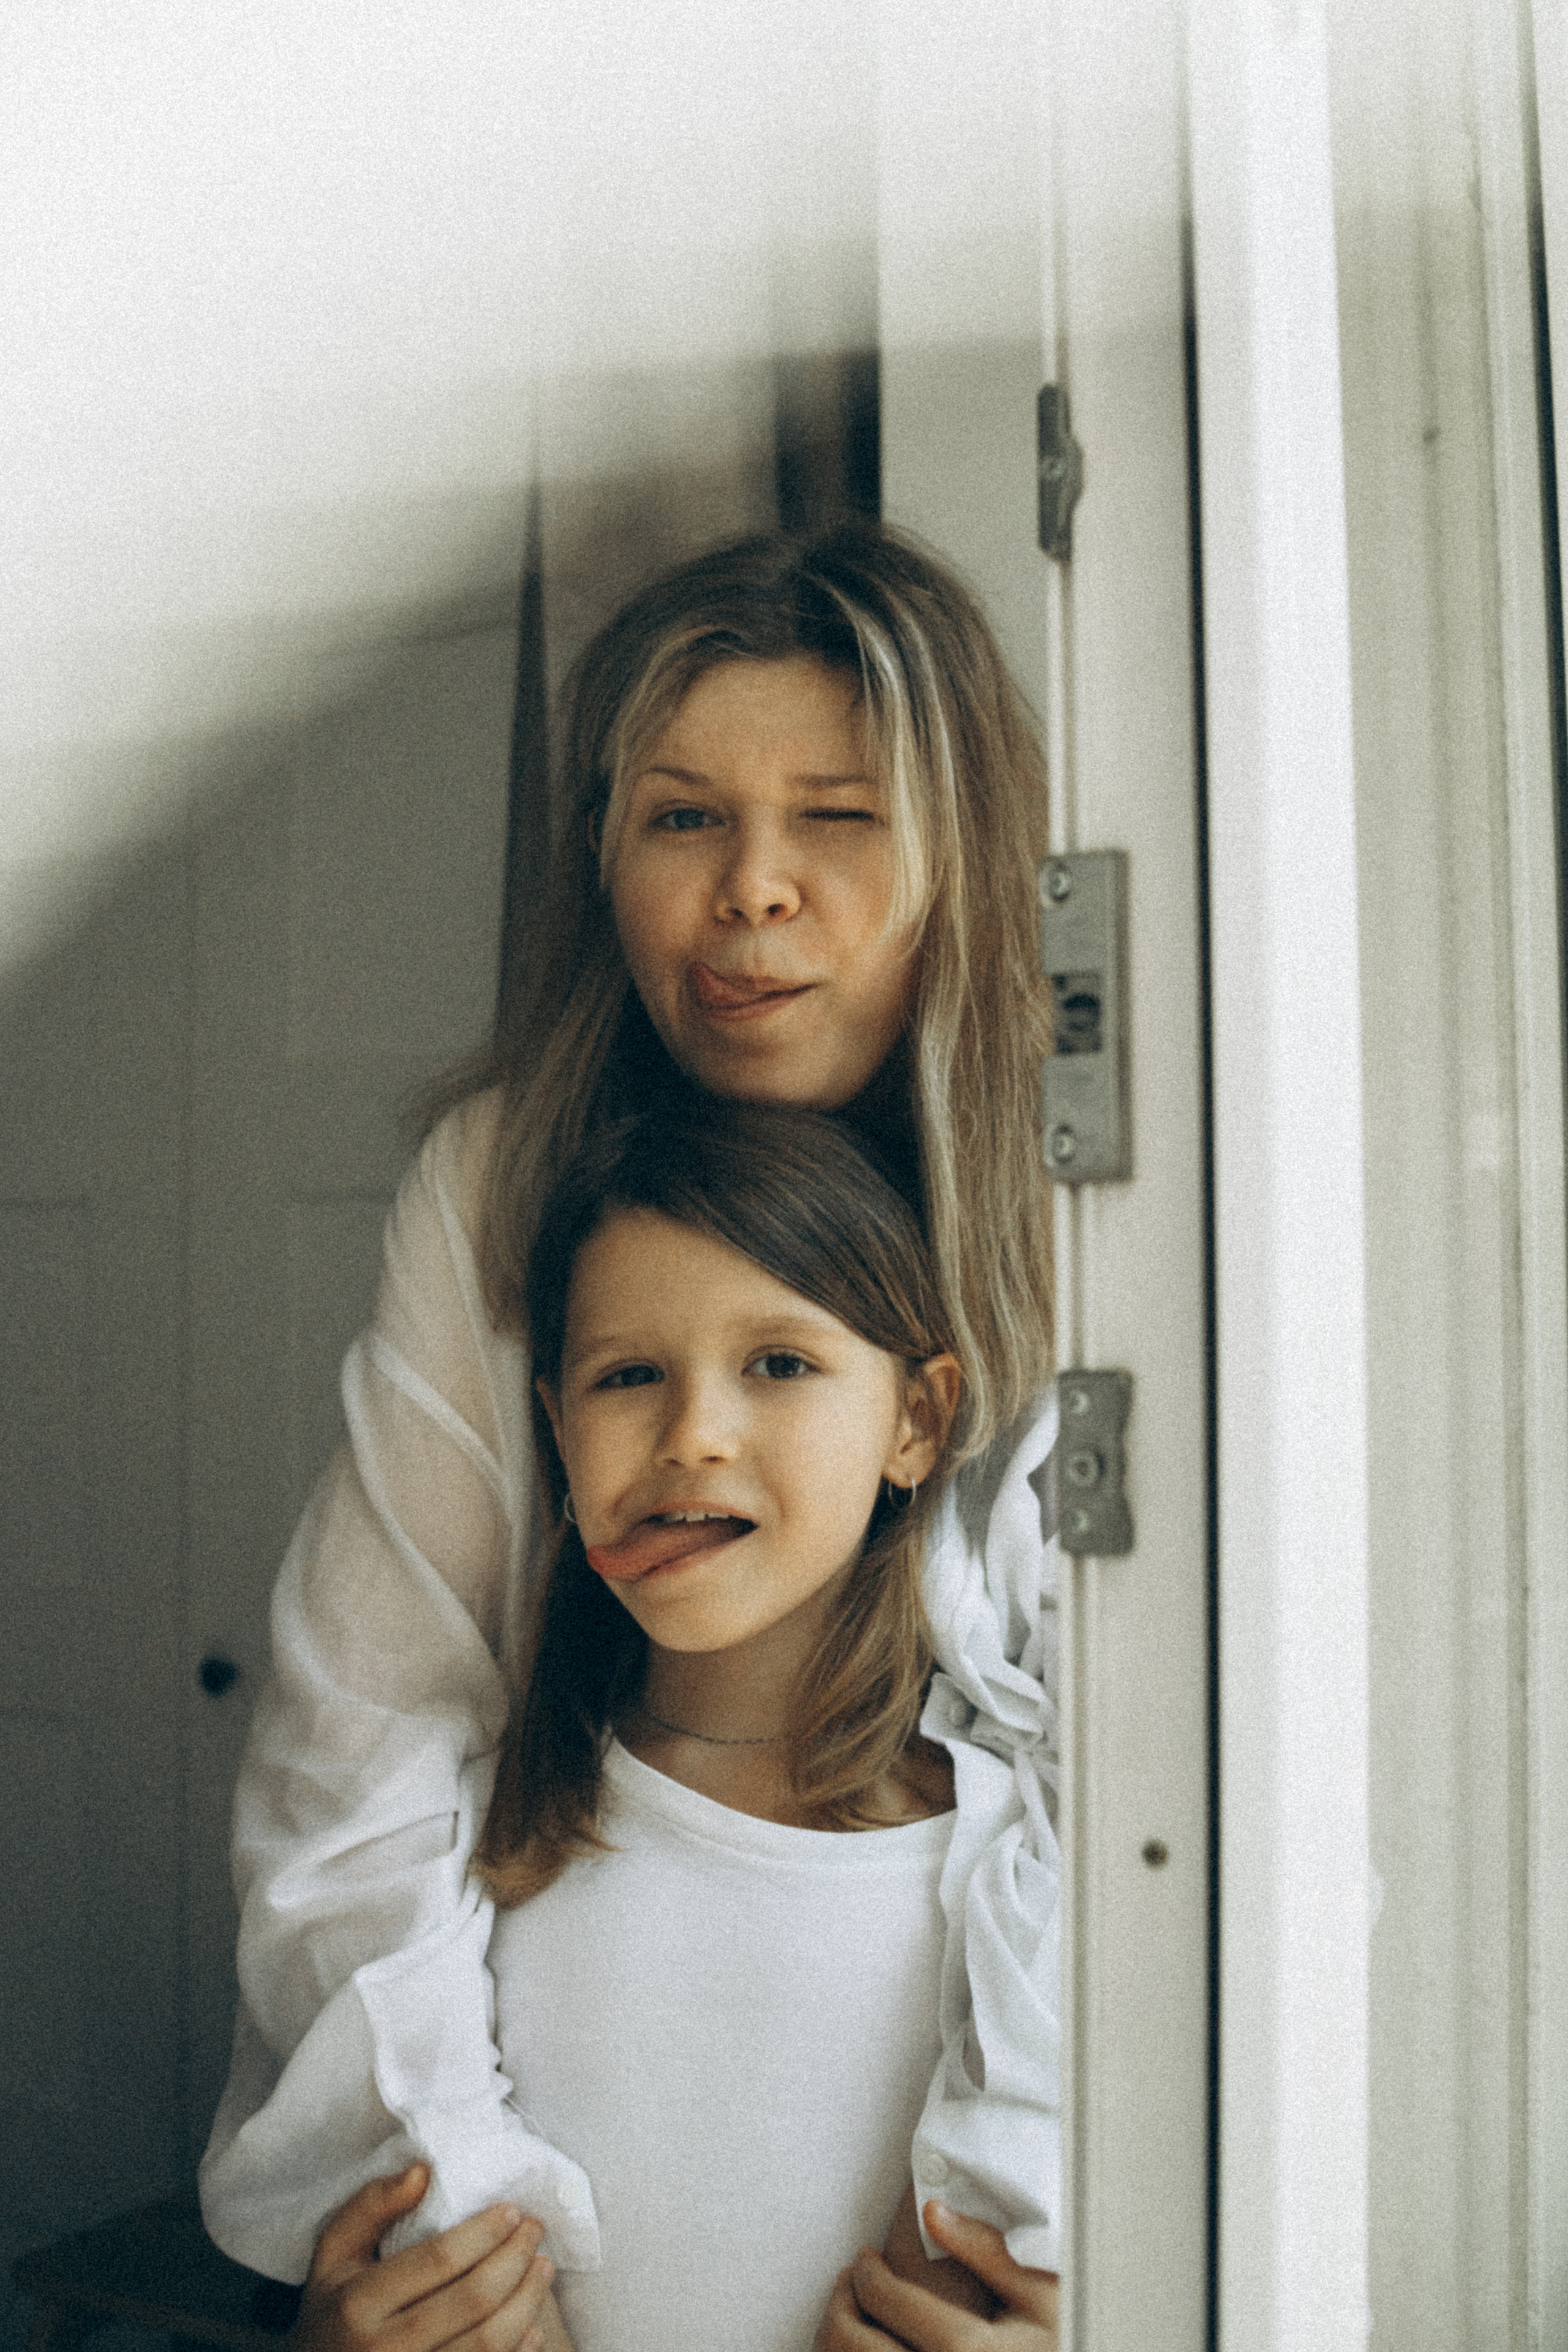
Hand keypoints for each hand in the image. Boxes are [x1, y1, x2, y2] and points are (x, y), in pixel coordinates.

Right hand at [293, 2167, 570, 2351]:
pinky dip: (519, 2348)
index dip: (484, 2232)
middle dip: (515, 2259)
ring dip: (526, 2301)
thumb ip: (370, 2206)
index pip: (438, 2259)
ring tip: (542, 2267)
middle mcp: (384, 2350)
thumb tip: (422, 2172)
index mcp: (358, 2304)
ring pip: (488, 2343)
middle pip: (472, 2300)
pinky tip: (532, 2323)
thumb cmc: (333, 2310)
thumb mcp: (333, 2254)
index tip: (511, 2211)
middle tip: (535, 2231)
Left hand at [813, 2200, 1058, 2349]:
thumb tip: (932, 2210)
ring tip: (849, 2318)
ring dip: (834, 2342)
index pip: (887, 2302)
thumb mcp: (1040, 2296)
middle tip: (848, 2283)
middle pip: (854, 2347)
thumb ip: (986, 2252)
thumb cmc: (1063, 2343)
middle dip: (838, 2306)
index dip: (865, 2273)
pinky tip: (867, 2350)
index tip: (864, 2259)